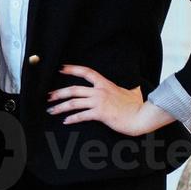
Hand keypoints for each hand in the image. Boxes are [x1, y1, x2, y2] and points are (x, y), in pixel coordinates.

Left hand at [49, 65, 172, 135]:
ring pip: (74, 102)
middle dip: (58, 93)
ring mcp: (99, 102)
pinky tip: (65, 121)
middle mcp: (100, 91)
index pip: (87, 72)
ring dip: (60, 107)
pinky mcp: (100, 114)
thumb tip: (136, 88)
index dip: (73, 69)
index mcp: (105, 84)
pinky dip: (72, 118)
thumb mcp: (132, 93)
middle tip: (48, 96)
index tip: (61, 68)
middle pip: (73, 89)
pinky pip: (81, 115)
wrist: (142, 116)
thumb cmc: (137, 106)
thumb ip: (128, 90)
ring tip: (51, 110)